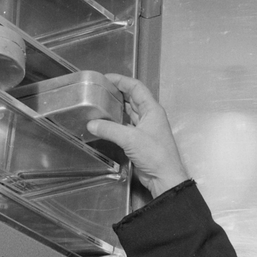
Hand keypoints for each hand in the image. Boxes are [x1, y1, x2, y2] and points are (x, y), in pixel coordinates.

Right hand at [87, 75, 189, 197]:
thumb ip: (109, 129)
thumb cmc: (155, 155)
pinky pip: (126, 126)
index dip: (121, 80)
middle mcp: (149, 116)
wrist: (164, 177)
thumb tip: (92, 124)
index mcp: (152, 109)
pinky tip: (105, 123)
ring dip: (116, 108)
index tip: (106, 78)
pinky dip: (116, 123)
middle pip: (132, 98)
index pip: (136, 87)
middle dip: (117, 92)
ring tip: (100, 103)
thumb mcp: (130, 139)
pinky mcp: (140, 140)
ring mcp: (145, 128)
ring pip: (129, 112)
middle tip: (100, 90)